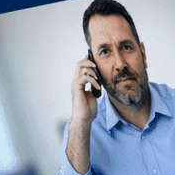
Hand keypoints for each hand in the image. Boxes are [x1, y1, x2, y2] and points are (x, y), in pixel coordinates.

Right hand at [66, 57, 99, 173]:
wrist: (85, 118)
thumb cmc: (89, 108)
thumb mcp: (94, 94)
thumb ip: (94, 86)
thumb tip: (99, 80)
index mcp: (79, 82)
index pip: (80, 67)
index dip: (86, 60)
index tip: (92, 56)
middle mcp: (75, 82)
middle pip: (79, 64)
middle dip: (89, 62)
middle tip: (97, 66)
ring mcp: (75, 85)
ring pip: (81, 68)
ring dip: (92, 71)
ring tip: (98, 80)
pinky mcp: (76, 88)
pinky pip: (85, 78)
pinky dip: (93, 81)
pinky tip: (97, 87)